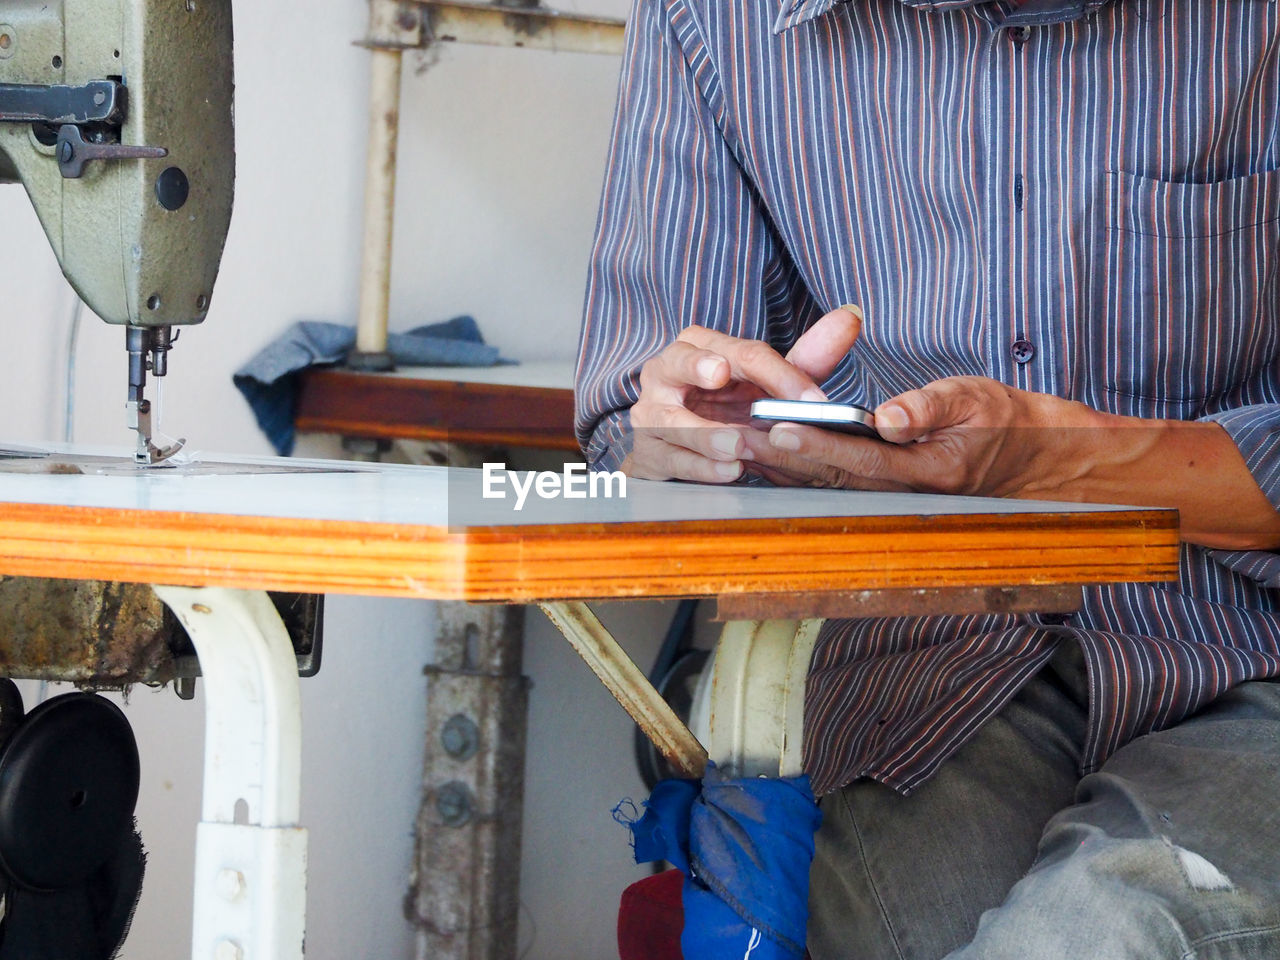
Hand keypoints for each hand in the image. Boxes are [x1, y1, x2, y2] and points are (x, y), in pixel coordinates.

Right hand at [622, 306, 861, 481]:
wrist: (674, 444)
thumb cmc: (725, 406)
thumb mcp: (765, 384)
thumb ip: (806, 358)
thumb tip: (850, 317)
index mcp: (698, 346)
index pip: (741, 353)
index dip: (780, 374)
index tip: (815, 398)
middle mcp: (666, 372)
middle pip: (680, 361)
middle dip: (699, 366)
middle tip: (721, 374)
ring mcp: (650, 412)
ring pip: (670, 418)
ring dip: (706, 433)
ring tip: (738, 445)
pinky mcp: (647, 450)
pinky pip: (671, 457)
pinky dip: (700, 466)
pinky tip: (728, 472)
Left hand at [761, 376, 1094, 496]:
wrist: (1028, 458)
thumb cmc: (1000, 420)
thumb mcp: (974, 398)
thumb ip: (929, 407)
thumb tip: (888, 418)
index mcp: (928, 470)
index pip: (860, 458)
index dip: (817, 443)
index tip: (778, 427)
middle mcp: (904, 492)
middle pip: (831, 476)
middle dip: (780, 458)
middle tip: (735, 438)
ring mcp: (892, 496)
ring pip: (826, 483)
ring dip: (780, 467)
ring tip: (734, 445)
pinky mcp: (884, 489)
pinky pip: (833, 483)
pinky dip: (797, 471)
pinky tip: (762, 457)